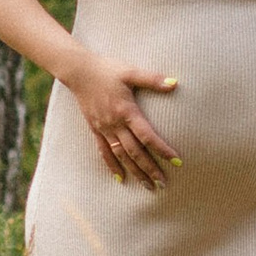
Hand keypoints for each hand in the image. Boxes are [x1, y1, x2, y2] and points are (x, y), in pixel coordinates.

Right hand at [70, 53, 179, 186]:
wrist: (79, 71)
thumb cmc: (107, 69)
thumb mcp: (130, 71)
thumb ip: (152, 79)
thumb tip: (175, 83)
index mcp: (126, 111)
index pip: (147, 136)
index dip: (162, 149)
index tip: (176, 161)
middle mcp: (115, 124)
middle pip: (135, 152)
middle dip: (150, 169)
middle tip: (163, 184)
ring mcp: (104, 128)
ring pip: (121, 156)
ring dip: (135, 172)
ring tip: (148, 186)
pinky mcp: (95, 129)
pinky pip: (104, 152)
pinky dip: (112, 166)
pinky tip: (121, 179)